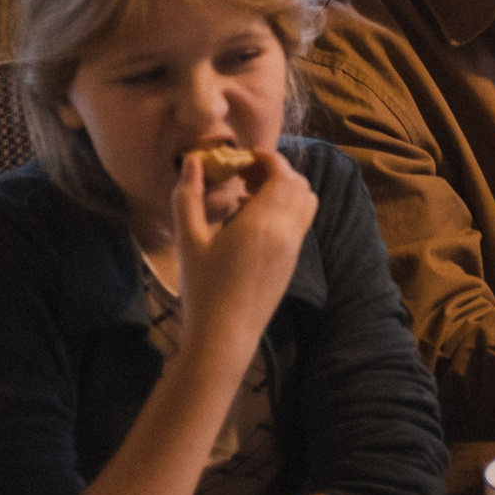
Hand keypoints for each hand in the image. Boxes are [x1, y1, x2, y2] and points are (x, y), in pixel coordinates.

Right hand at [174, 148, 317, 354]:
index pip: (282, 173)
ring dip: (283, 191)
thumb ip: (189, 196)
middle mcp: (288, 231)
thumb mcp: (188, 240)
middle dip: (275, 172)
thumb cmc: (202, 288)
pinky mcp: (293, 263)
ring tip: (247, 198)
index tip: (241, 159)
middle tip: (243, 176)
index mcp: (264, 221)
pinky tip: (250, 225)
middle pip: (299, 185)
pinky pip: (299, 224)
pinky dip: (284, 211)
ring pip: (305, 204)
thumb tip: (192, 161)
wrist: (225, 336)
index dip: (265, 158)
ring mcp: (294, 248)